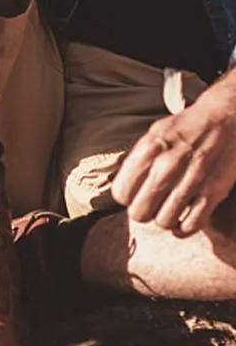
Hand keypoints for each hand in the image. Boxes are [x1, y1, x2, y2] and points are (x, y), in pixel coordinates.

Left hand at [111, 79, 235, 235]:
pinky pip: (192, 225)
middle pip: (140, 212)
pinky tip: (183, 220)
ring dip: (164, 219)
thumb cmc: (187, 128)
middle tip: (151, 205)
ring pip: (164, 221)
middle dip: (143, 212)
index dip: (126, 197)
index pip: (121, 193)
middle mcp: (167, 166)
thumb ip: (139, 159)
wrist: (227, 117)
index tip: (134, 194)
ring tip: (168, 210)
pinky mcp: (214, 191)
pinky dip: (185, 228)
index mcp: (148, 150)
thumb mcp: (155, 134)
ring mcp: (191, 180)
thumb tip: (123, 186)